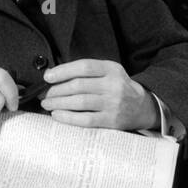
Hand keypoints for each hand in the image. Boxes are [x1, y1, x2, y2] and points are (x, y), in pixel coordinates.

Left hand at [39, 59, 157, 130]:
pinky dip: (68, 117)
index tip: (48, 77)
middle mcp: (114, 85)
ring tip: (47, 104)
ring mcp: (113, 104)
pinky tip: (57, 115)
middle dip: (56, 90)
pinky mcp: (112, 120)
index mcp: (112, 69)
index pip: (84, 67)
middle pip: (79, 86)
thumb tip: (55, 75)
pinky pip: (85, 119)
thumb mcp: (109, 72)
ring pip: (80, 102)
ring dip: (59, 103)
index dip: (63, 71)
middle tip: (45, 95)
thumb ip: (87, 71)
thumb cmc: (118, 88)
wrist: (142, 107)